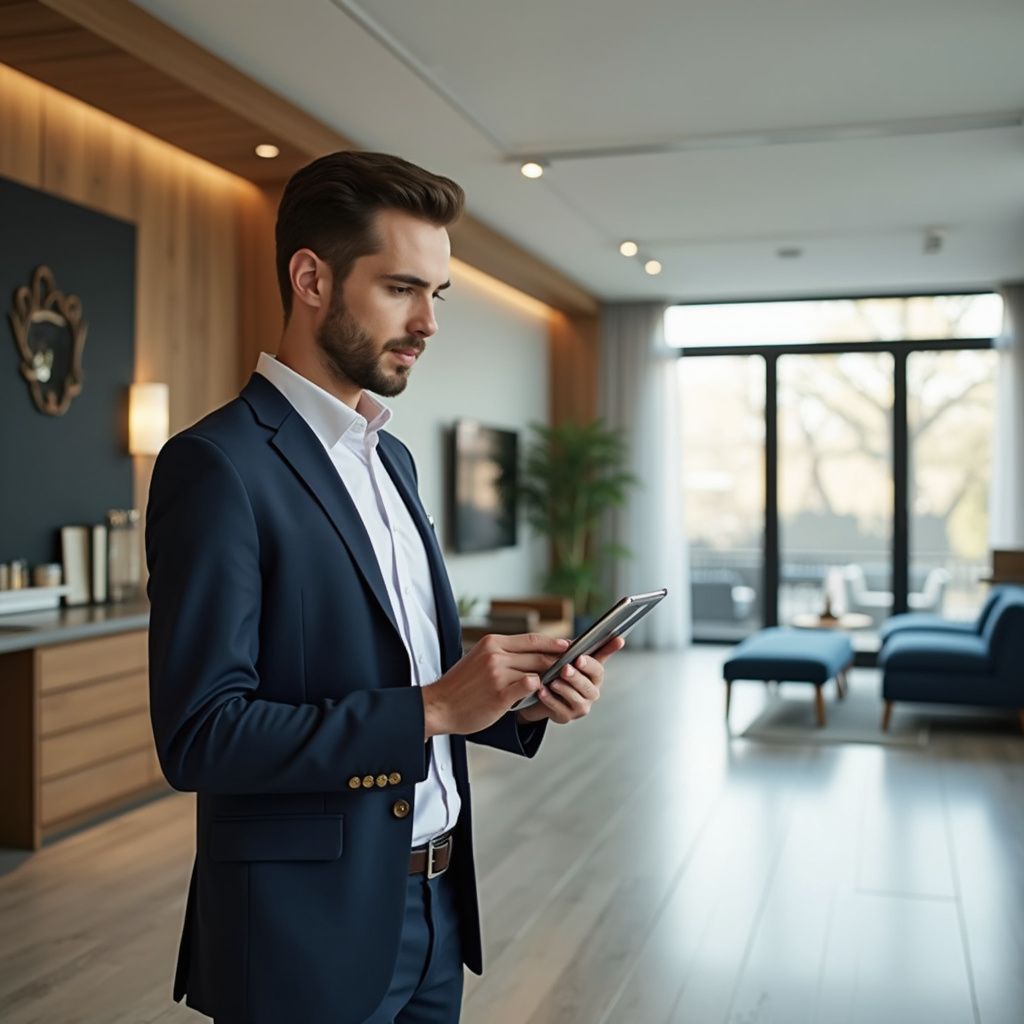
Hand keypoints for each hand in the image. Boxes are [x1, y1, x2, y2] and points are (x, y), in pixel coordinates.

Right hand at [422, 633, 569, 737]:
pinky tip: (541, 695)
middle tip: (572, 667)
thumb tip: (532, 653)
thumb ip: (503, 654)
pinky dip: (539, 690)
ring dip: (550, 678)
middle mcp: (496, 654)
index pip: (532, 639)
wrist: (439, 705)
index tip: (568, 646)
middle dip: (557, 662)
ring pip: (537, 671)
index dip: (553, 643)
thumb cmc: (460, 686)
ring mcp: (498, 673)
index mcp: (492, 642)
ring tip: (559, 684)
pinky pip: (530, 687)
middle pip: (538, 654)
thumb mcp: (480, 659)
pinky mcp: (500, 693)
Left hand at [516, 636, 625, 724]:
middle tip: (565, 668)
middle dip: (576, 676)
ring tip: (552, 681)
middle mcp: (591, 691)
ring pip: (576, 698)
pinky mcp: (567, 716)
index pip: (599, 667)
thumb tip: (569, 643)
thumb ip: (572, 650)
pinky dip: (550, 699)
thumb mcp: (564, 658)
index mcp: (593, 675)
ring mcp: (581, 706)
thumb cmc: (556, 673)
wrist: (539, 695)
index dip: (596, 660)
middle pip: (588, 685)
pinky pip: (559, 709)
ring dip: (564, 689)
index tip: (585, 655)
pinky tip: (542, 691)